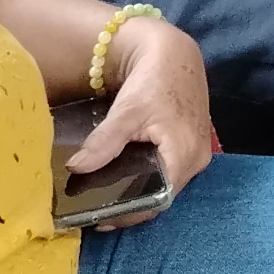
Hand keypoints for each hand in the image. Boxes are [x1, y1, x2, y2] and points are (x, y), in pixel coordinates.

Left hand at [66, 14, 216, 224]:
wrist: (176, 54)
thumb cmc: (154, 80)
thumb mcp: (127, 111)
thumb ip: (104, 142)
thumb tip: (75, 169)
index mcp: (184, 154)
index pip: (157, 200)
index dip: (130, 213)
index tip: (100, 219)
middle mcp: (197, 160)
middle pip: (163, 196)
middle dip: (132, 207)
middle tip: (99, 211)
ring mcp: (198, 153)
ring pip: (167, 185)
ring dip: (141, 194)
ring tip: (109, 199)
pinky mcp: (193, 145)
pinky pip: (171, 173)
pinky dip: (150, 179)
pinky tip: (128, 179)